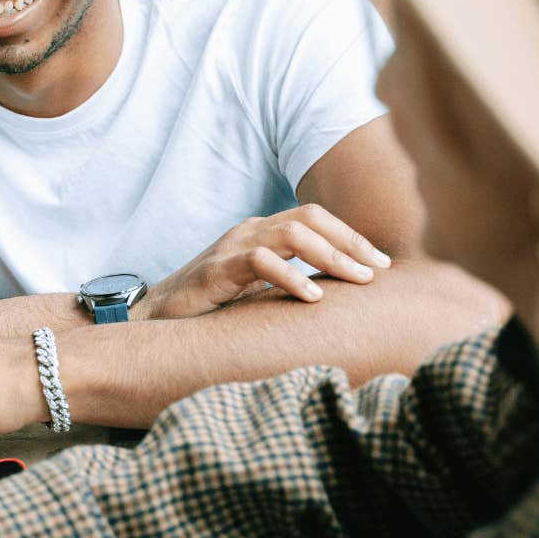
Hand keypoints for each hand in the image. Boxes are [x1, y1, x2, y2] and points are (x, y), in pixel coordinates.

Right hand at [139, 204, 390, 319]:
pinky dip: (291, 277)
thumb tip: (339, 301)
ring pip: (292, 233)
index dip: (352, 237)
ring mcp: (232, 246)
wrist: (156, 320)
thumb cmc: (211, 310)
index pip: (316, 219)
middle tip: (380, 269)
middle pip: (311, 218)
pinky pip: (260, 262)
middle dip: (351, 241)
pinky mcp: (216, 269)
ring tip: (359, 279)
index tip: (383, 264)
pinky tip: (313, 297)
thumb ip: (291, 287)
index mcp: (262, 233)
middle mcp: (250, 231)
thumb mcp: (259, 293)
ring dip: (331, 255)